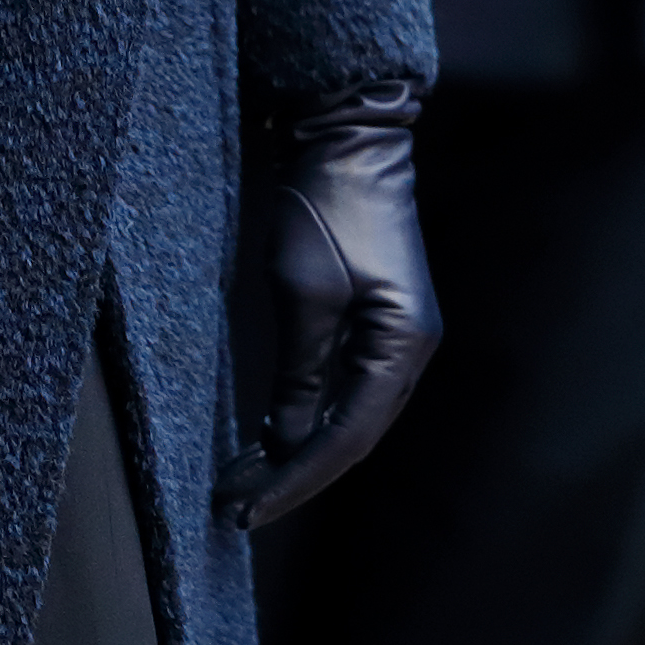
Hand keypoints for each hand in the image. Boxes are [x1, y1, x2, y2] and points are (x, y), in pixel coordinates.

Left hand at [214, 82, 439, 529]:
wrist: (347, 134)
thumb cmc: (329, 205)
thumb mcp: (304, 295)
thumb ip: (299, 377)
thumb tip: (286, 443)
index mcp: (403, 346)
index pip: (348, 439)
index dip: (294, 480)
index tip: (243, 511)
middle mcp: (410, 348)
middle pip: (354, 436)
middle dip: (295, 475)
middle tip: (235, 507)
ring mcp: (396, 333)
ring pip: (349, 415)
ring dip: (299, 449)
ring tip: (243, 481)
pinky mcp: (377, 317)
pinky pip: (345, 386)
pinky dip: (308, 414)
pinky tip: (271, 434)